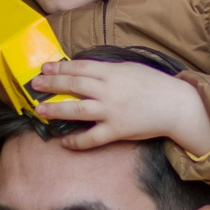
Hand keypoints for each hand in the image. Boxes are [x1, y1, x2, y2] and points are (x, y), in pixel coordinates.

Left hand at [26, 56, 209, 155]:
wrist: (175, 106)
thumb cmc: (153, 85)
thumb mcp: (129, 69)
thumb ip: (106, 70)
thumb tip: (82, 71)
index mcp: (113, 72)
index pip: (80, 68)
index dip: (60, 67)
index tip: (45, 68)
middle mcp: (109, 91)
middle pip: (74, 86)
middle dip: (52, 84)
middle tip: (35, 85)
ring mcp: (112, 112)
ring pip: (78, 111)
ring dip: (56, 110)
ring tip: (40, 110)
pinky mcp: (117, 131)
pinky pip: (92, 138)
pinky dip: (77, 140)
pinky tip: (64, 141)